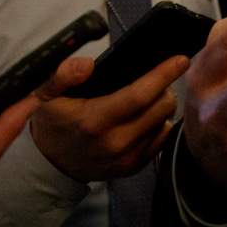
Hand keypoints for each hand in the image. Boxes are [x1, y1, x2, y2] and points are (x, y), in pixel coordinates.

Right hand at [31, 51, 188, 180]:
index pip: (139, 95)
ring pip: (165, 122)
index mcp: (93, 121)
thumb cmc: (54, 120)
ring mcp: (125, 158)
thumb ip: (62, 75)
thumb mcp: (45, 94)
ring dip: (163, 106)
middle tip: (157, 79)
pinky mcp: (133, 167)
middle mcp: (114, 142)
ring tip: (150, 97)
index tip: (181, 59)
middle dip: (166, 87)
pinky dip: (160, 124)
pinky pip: (162, 139)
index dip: (163, 75)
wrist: (49, 163)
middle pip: (160, 108)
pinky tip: (147, 116)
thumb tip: (88, 65)